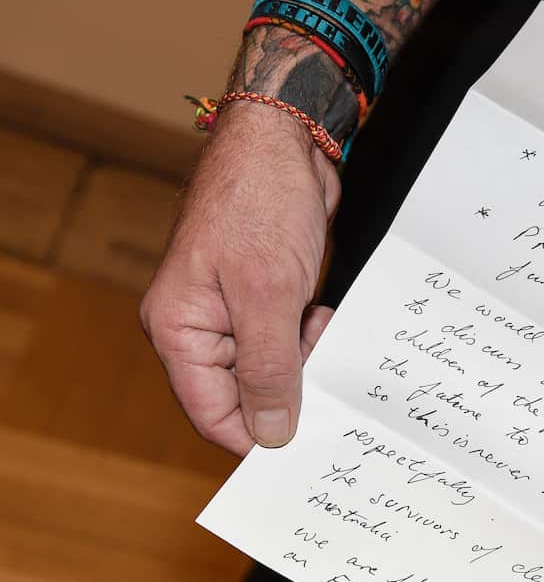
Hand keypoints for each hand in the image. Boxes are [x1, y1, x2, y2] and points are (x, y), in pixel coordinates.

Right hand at [140, 103, 340, 454]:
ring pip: (272, 368)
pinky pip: (287, 338)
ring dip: (304, 359)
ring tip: (320, 326)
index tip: (302, 441)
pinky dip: (309, 335)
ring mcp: (232, 311)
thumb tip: (269, 434)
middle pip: (244, 394)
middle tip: (325, 374)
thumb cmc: (260, 201)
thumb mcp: (269, 294)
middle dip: (288, 390)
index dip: (256, 435)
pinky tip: (323, 313)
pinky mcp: (264, 295)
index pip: (212, 413)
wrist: (284, 140)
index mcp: (180, 330)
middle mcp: (200, 327)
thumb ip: (270, 369)